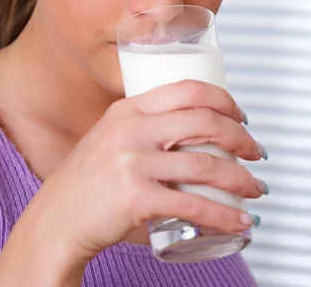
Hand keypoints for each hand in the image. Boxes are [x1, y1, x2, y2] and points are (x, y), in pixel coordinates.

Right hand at [31, 80, 265, 265]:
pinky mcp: (135, 198)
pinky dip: (224, 215)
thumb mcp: (111, 136)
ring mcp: (131, 163)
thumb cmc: (87, 181)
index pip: (186, 89)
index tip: (241, 115)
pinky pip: (192, 205)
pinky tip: (238, 221)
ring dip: (241, 179)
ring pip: (205, 165)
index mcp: (127, 108)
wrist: (56, 219)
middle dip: (240, 136)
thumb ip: (143, 125)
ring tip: (254, 188)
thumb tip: (190, 126)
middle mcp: (130, 129)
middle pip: (203, 121)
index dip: (224, 100)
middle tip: (254, 151)